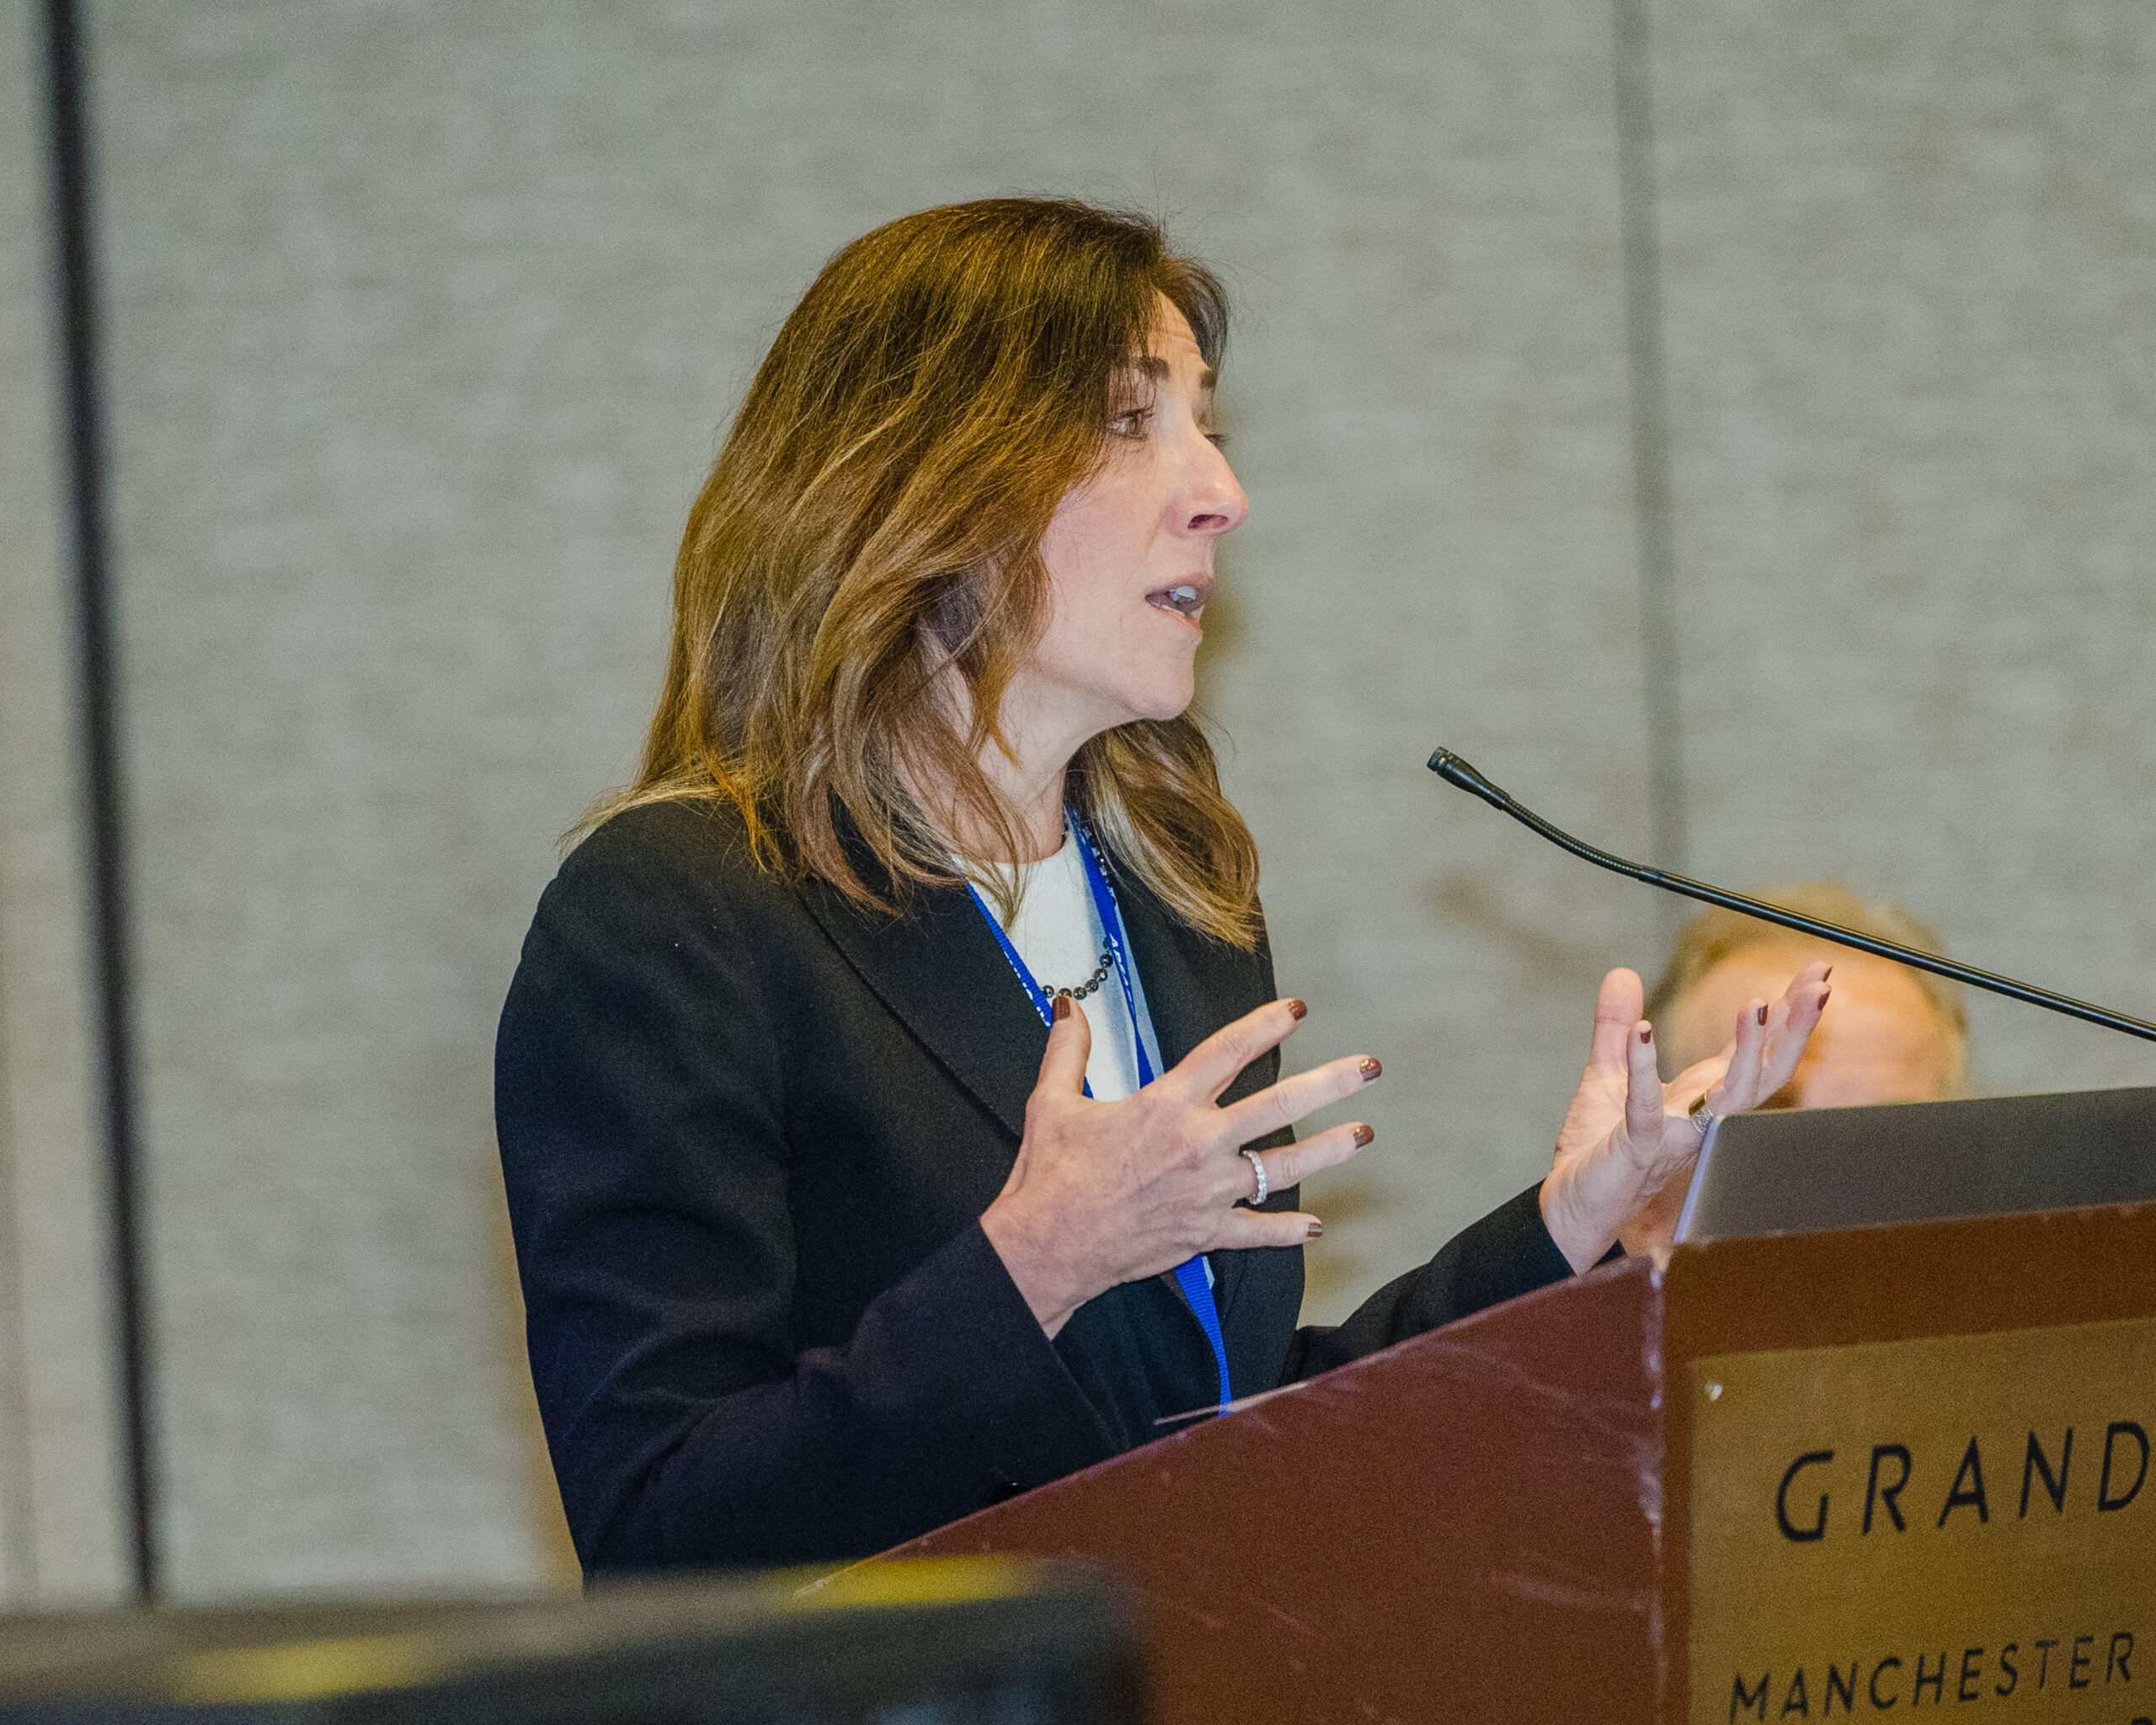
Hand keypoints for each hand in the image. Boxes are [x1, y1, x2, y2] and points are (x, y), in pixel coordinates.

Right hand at [981, 996, 1379, 1335]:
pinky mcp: (1205, 1233)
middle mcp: (1199, 1143)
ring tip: (1362, 1135)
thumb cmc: (1050, 1175)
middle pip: (1279, 1104)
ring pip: (1284, 1167)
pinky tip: (1315, 1225)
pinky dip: (1289, 1230)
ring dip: (1329, 1150)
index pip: (1229, 1051)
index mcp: (1167, 1104)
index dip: (1267, 1024)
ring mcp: (1208, 1191)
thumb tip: (1069, 1006)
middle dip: (1330, 1083)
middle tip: (1367, 1068)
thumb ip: (1068, 1049)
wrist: (1048, 1245)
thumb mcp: (1053, 1101)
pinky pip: (1258, 1232)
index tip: (1297, 1010)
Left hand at [1540, 962, 1830, 1271]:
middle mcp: (1699, 1117)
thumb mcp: (1607, 1076)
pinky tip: (1642, 1031)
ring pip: (1731, 1096)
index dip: (1785, 1012)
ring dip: (1748, 1051)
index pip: (1752, 1050)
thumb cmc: (1596, 1152)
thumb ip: (1616, 1027)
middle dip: (1795, 1029)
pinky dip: (1642, 1068)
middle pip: (1764, 1072)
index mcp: (1699, 1097)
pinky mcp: (1636, 1148)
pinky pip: (1646, 1108)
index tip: (1815, 970)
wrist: (1568, 1210)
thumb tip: (1621, 972)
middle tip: (1820, 985)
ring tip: (1758, 1005)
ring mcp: (1673, 1135)